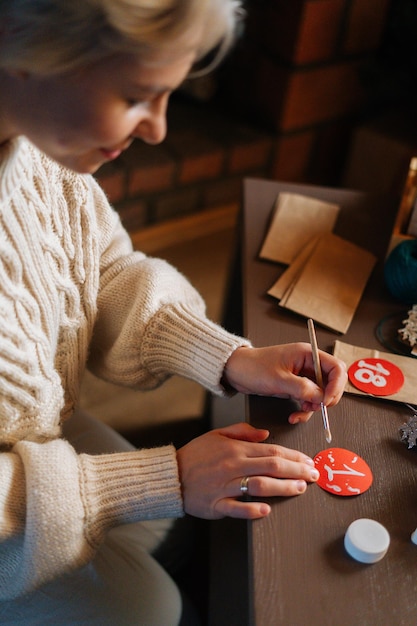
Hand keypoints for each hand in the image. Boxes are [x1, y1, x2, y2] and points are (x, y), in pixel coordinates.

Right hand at [176, 422, 319, 519]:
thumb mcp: (217, 435)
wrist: (170, 475)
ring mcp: (225, 486)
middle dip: (297, 471)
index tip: (308, 460)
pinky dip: (252, 509)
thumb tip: (265, 434)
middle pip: (272, 467)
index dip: (294, 456)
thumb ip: (242, 432)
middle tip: (313, 475)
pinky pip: (237, 508)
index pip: (272, 451)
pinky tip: (266, 510)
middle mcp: (233, 466)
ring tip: (300, 489)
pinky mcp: (217, 504)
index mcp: (235, 449)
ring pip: (260, 486)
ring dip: (283, 488)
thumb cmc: (195, 455)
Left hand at [223, 343, 346, 423]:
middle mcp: (308, 364)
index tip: (327, 400)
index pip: (336, 367)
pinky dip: (304, 410)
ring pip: (321, 394)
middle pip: (332, 382)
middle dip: (327, 398)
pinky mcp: (295, 386)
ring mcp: (303, 376)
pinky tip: (294, 416)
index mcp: (307, 354)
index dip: (336, 385)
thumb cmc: (253, 367)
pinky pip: (308, 400)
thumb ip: (302, 388)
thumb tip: (321, 397)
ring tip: (300, 413)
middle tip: (317, 408)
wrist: (236, 371)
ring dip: (314, 407)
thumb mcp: (278, 379)